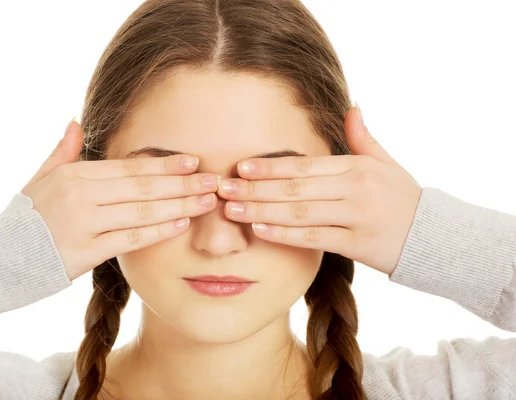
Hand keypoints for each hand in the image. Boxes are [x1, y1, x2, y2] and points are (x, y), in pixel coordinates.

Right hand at [21, 119, 219, 280]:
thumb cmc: (24, 218)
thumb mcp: (39, 179)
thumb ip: (62, 152)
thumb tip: (75, 121)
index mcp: (74, 175)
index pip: (128, 167)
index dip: (163, 164)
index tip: (192, 161)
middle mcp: (81, 195)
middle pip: (142, 186)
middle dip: (181, 183)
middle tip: (212, 180)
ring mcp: (83, 223)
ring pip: (142, 211)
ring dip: (178, 205)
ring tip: (206, 202)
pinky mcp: (85, 252)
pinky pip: (130, 239)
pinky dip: (157, 231)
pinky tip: (180, 224)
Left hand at [217, 105, 422, 275]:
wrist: (435, 236)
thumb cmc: (403, 197)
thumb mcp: (386, 163)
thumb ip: (363, 138)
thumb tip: (351, 107)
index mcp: (356, 167)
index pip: (304, 165)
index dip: (270, 166)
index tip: (240, 166)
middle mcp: (354, 189)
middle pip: (295, 188)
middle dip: (255, 188)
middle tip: (223, 188)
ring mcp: (355, 217)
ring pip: (299, 213)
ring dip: (261, 210)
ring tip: (232, 209)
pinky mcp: (357, 244)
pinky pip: (313, 239)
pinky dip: (284, 235)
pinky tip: (259, 230)